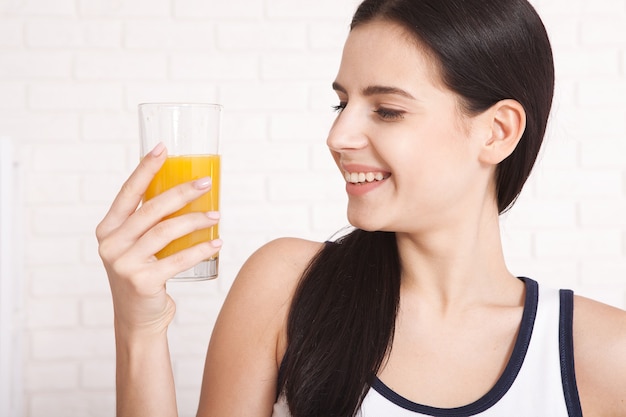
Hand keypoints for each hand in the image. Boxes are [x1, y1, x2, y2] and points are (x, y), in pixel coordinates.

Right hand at [96, 143, 221, 333]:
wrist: (138, 320)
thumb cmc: (144, 275)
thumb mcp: (138, 246)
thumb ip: (150, 223)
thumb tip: (186, 190)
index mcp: (108, 229)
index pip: (128, 192)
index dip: (146, 168)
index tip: (163, 148)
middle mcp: (111, 244)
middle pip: (152, 209)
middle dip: (182, 191)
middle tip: (206, 182)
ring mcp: (123, 263)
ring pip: (167, 231)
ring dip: (196, 220)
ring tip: (217, 214)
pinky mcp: (141, 281)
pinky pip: (178, 259)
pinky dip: (201, 249)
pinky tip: (217, 243)